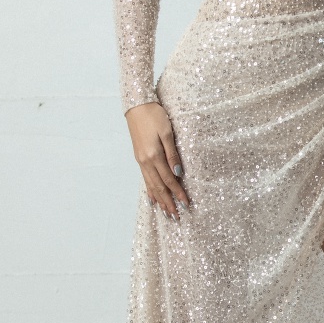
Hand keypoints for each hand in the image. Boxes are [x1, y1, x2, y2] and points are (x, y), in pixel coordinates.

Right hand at [125, 101, 188, 220]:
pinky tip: (152, 198)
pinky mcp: (139, 157)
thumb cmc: (155, 116)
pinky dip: (149, 190)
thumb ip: (172, 154)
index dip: (177, 193)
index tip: (186, 204)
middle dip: (168, 202)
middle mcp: (145, 161)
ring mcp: (141, 160)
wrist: (137, 105)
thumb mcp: (167, 132)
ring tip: (165, 212)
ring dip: (159, 199)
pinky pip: (145, 178)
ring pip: (151, 185)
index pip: (169, 180)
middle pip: (158, 187)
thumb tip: (178, 173)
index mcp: (154, 156)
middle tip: (175, 217)